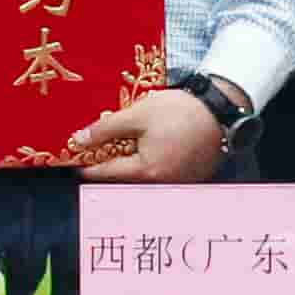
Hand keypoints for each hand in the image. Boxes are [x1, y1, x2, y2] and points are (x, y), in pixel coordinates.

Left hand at [70, 88, 231, 185]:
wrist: (221, 109)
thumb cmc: (179, 111)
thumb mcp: (137, 114)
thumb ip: (106, 129)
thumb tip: (80, 140)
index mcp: (146, 172)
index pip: (106, 173)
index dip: (87, 166)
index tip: (73, 162)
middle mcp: (161, 184)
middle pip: (125, 179)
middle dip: (109, 166)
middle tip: (95, 152)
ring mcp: (178, 183)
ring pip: (144, 178)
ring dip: (131, 165)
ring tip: (121, 147)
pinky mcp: (191, 176)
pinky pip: (163, 174)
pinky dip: (151, 164)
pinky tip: (148, 148)